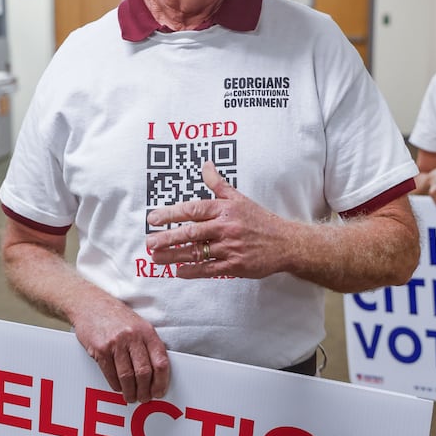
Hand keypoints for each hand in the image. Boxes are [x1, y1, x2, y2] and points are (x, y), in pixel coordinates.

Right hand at [72, 295, 169, 403]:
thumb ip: (147, 345)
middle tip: (144, 398)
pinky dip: (115, 384)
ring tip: (131, 397)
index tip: (159, 392)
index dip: (161, 381)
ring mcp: (116, 343)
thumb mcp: (138, 325)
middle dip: (145, 391)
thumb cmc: (116, 317)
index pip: (161, 362)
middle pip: (144, 372)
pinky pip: (110, 373)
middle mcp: (133, 337)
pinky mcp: (100, 348)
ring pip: (127, 376)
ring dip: (130, 391)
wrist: (90, 304)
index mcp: (147, 332)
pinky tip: (118, 387)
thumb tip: (156, 373)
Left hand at [146, 160, 289, 278]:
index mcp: (225, 209)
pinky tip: (178, 271)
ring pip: (197, 252)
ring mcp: (230, 247)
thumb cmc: (259, 219)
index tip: (153, 218)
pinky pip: (209, 269)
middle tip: (149, 242)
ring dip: (174, 255)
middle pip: (191, 233)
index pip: (193, 209)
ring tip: (156, 257)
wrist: (285, 243)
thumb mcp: (239, 198)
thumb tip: (205, 164)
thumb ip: (218, 184)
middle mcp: (226, 227)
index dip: (171, 213)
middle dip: (168, 238)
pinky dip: (193, 271)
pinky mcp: (235, 266)